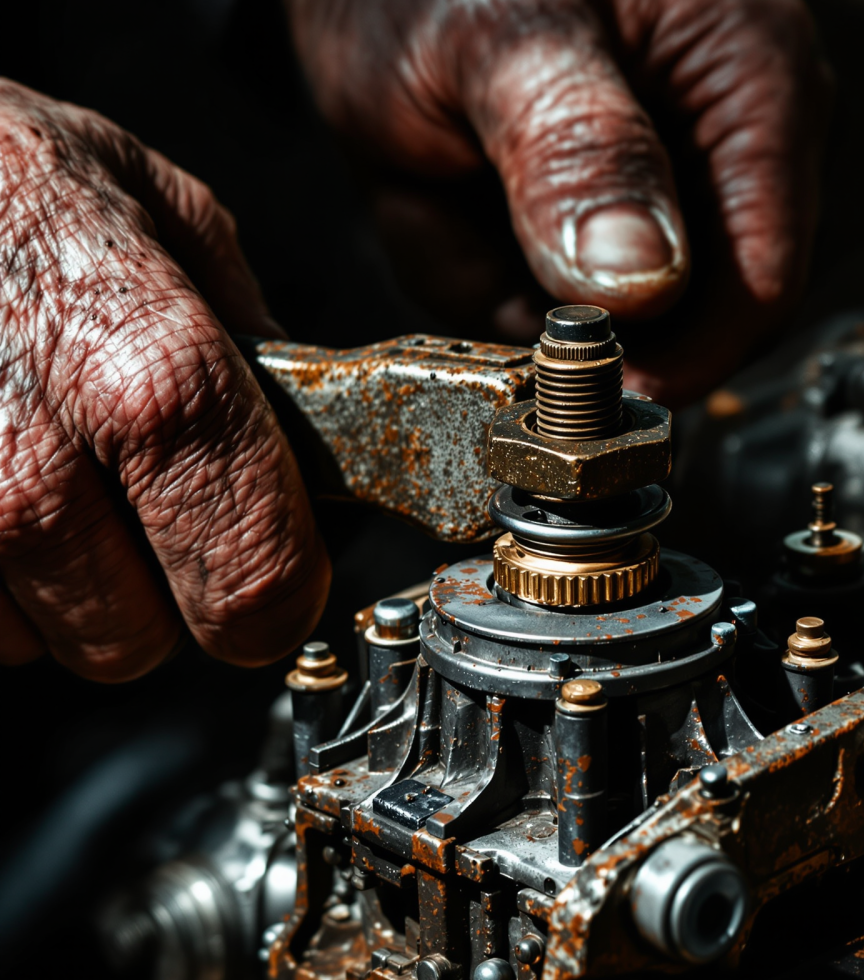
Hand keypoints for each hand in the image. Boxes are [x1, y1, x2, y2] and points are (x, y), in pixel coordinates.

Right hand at [0, 80, 328, 680]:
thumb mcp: (153, 203)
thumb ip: (245, 325)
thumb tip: (302, 424)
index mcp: (150, 374)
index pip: (252, 572)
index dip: (277, 598)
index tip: (279, 587)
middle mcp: (27, 457)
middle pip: (136, 639)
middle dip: (156, 600)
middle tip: (143, 519)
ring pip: (38, 643)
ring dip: (57, 591)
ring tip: (39, 472)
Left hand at [287, 0, 831, 404]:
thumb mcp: (501, 36)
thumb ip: (575, 150)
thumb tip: (643, 282)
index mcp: (749, 86)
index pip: (761, 285)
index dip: (678, 358)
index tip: (586, 385)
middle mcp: (709, 154)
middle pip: (669, 325)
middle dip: (545, 305)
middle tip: (454, 210)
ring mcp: (637, 200)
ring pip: (576, 326)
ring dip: (483, 278)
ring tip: (432, 176)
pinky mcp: (568, 229)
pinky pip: (519, 304)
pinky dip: (460, 267)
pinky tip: (432, 191)